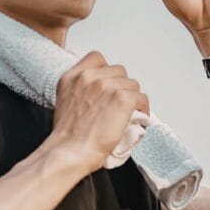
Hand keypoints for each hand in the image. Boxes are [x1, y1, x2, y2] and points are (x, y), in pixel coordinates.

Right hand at [50, 51, 149, 173]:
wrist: (70, 151)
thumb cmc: (67, 137)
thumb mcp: (66, 102)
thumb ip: (81, 90)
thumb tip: (98, 94)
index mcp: (73, 77)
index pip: (97, 59)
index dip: (107, 73)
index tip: (110, 85)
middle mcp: (89, 77)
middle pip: (119, 72)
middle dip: (122, 86)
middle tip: (121, 103)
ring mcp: (107, 86)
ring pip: (132, 84)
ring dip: (133, 97)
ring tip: (131, 112)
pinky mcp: (122, 98)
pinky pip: (141, 97)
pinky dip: (143, 108)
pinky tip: (139, 117)